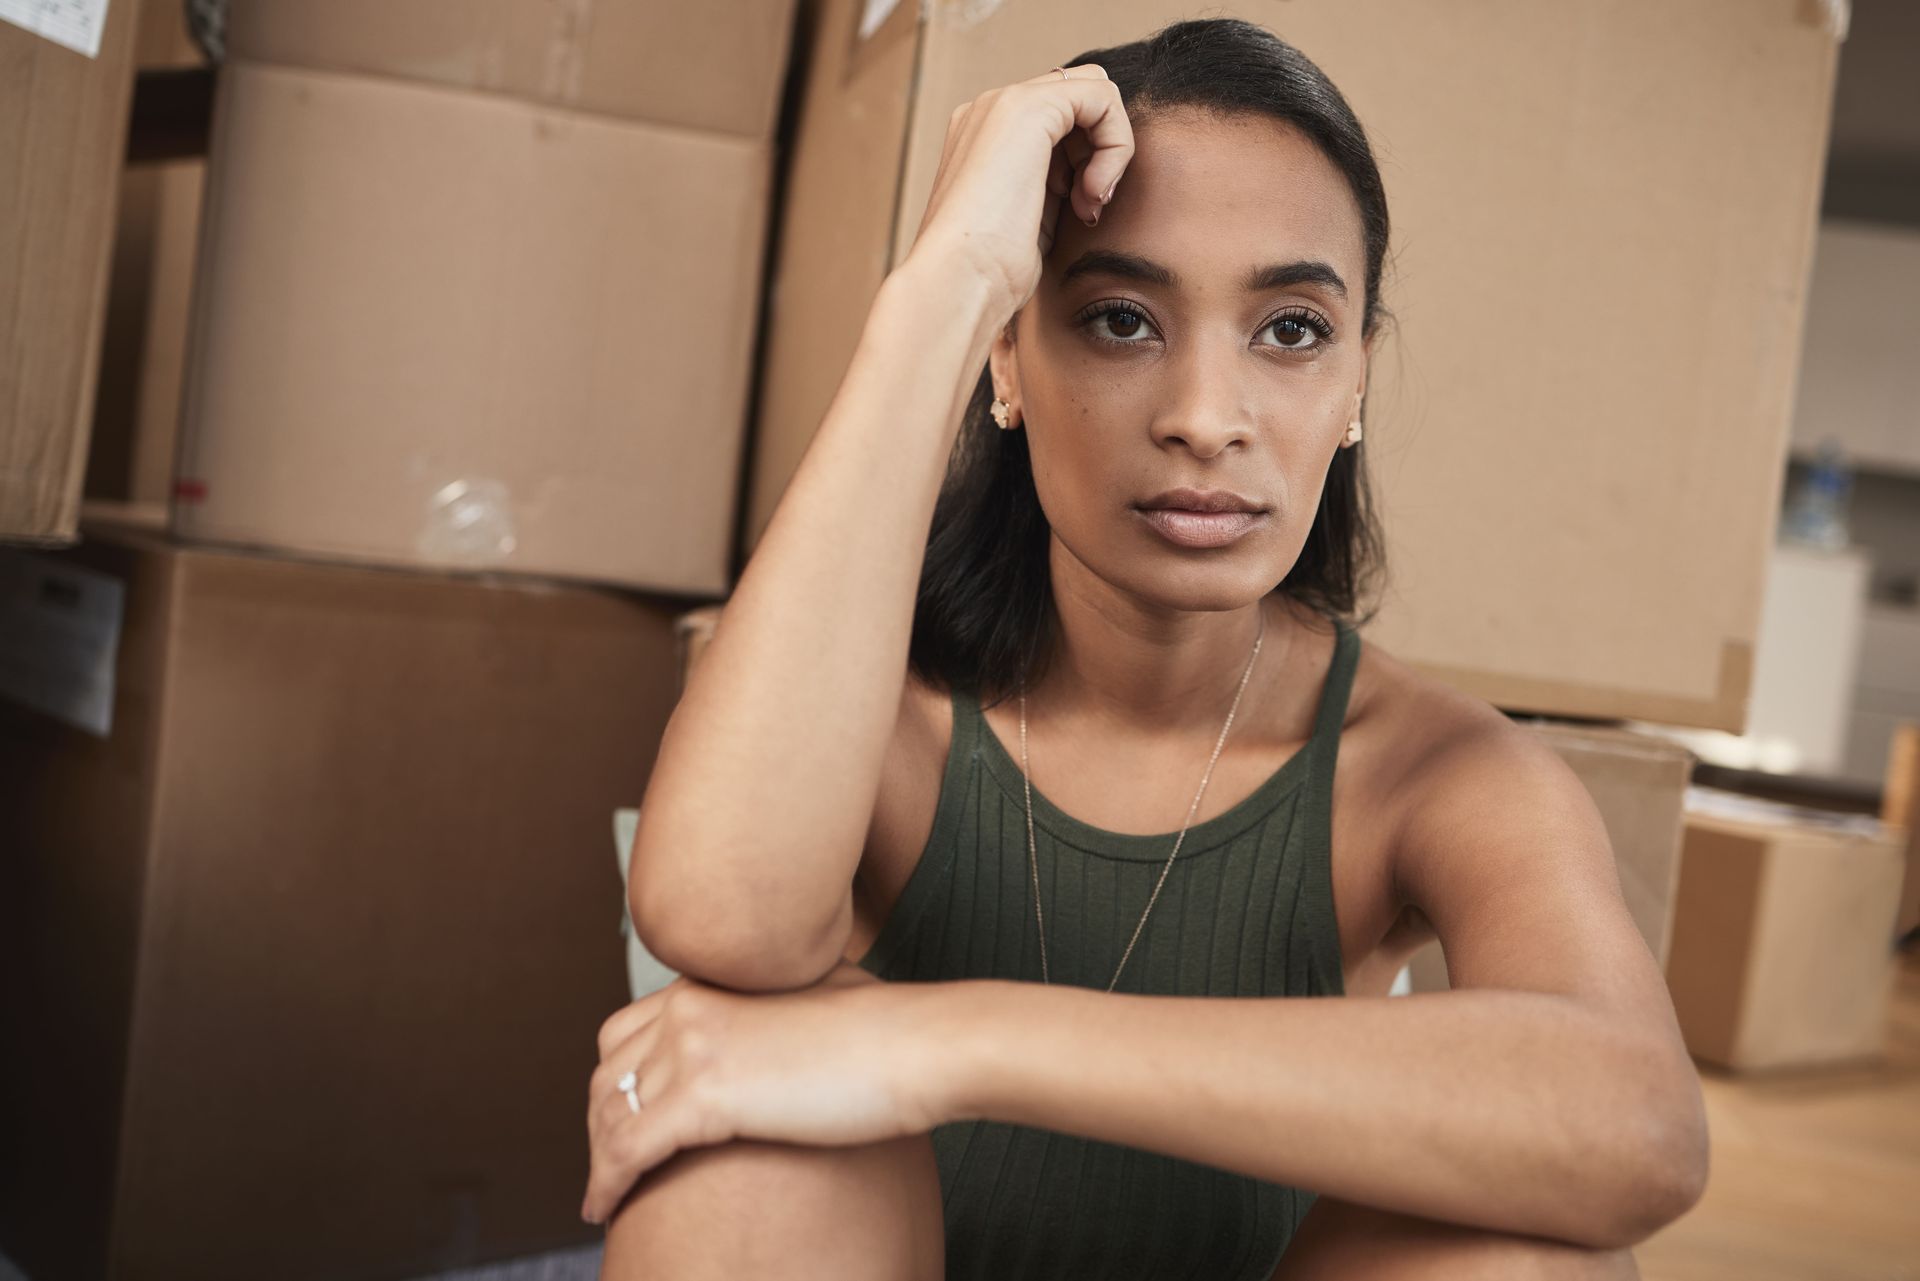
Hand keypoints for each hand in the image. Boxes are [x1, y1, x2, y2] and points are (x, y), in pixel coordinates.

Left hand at [580, 959, 941, 1225]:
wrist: (914, 1044)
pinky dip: (606, 1183)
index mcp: (710, 982)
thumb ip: (776, 1003)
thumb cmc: (885, 1029)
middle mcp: (688, 1006)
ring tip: (603, 1194)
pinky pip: (626, 1149)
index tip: (620, 1121)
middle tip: (607, 1166)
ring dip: (598, 1160)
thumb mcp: (812, 997)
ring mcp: (691, 1047)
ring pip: (608, 1115)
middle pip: (606, 1074)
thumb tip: (781, 1027)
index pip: (625, 1033)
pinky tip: (603, 1207)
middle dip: (599, 1124)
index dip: (614, 1084)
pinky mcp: (704, 1095)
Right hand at [906, 62, 1135, 321]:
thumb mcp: (1030, 220)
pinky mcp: (1029, 107)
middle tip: (1089, 206)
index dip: (1086, 160)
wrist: (960, 282)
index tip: (1080, 212)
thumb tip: (1091, 180)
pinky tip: (1093, 190)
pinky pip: (1103, 98)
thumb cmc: (991, 273)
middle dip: (1100, 150)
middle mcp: (989, 110)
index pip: (1061, 118)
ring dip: (1110, 152)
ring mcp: (1004, 102)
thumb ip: (1053, 186)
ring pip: (1096, 93)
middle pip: (1081, 98)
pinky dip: (1116, 145)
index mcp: (983, 135)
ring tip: (1088, 205)